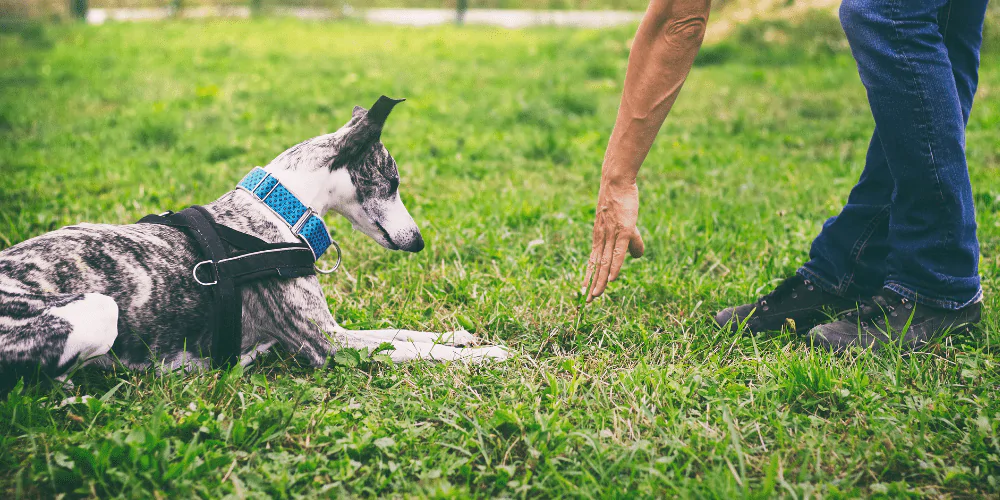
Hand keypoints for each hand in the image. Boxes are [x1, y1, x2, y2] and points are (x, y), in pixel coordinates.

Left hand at [583, 179, 644, 301]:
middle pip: (596, 265)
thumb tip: (637, 257)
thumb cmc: (621, 201)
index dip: (589, 276)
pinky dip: (614, 266)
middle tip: (587, 302)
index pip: (593, 261)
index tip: (583, 291)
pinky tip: (612, 279)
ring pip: (605, 262)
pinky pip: (618, 252)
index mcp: (599, 237)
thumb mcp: (626, 224)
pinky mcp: (624, 230)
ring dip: (601, 280)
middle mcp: (602, 238)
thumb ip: (632, 242)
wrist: (616, 181)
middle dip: (592, 284)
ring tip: (596, 296)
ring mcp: (612, 234)